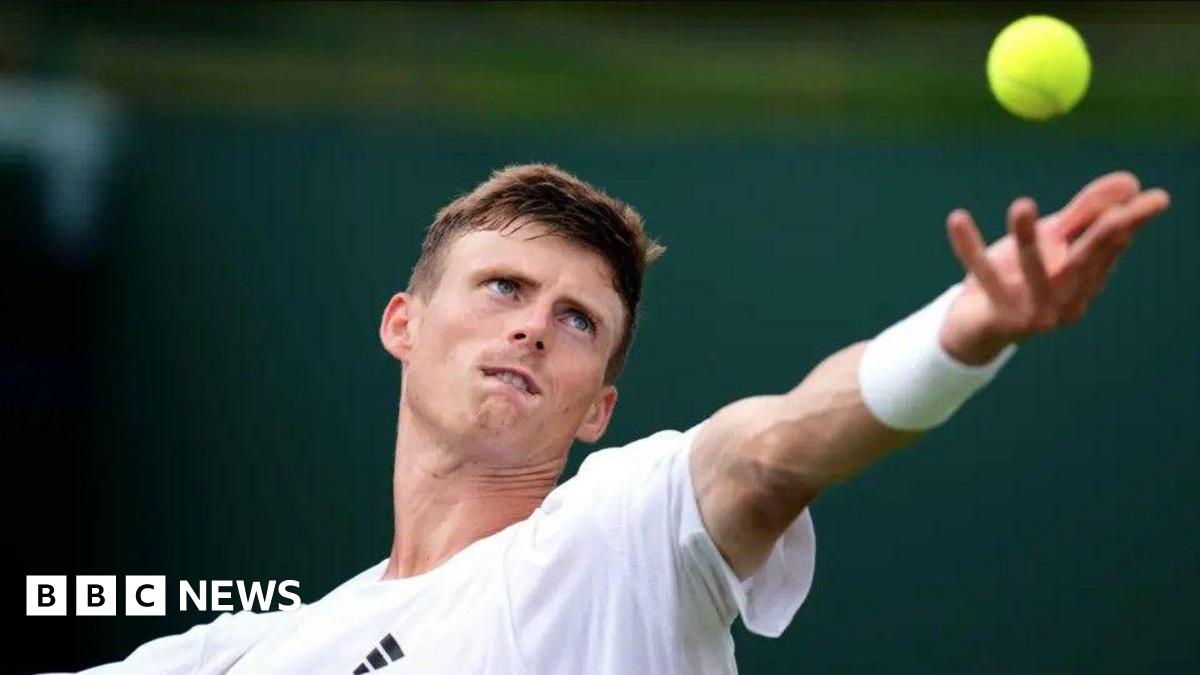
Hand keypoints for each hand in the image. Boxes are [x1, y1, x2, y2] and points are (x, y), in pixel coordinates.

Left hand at [939, 171, 1170, 364]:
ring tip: (1022, 204)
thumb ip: (1083, 214)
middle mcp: (1065, 303)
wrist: (973, 329)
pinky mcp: (998, 317)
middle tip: (1119, 212)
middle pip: (1085, 262)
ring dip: (1028, 238)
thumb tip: (1130, 182)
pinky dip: (970, 246)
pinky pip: (983, 275)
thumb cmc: (1017, 279)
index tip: (1153, 197)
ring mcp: (1033, 314)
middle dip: (1104, 235)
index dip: (1129, 223)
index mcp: (1084, 285)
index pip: (1109, 248)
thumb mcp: (1051, 243)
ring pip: (1033, 271)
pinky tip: (958, 218)